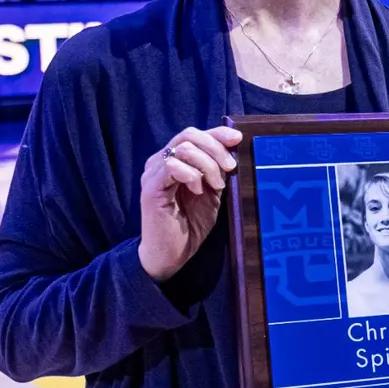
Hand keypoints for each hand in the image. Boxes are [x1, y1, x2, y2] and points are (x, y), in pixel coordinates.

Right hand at [137, 125, 242, 282]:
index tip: (237, 139)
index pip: (194, 135)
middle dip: (215, 148)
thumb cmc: (191, 225)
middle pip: (189, 135)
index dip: (217, 133)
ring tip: (215, 186)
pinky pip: (172, 166)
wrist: (171, 254)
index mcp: (175, 160)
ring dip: (207, 164)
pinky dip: (191, 175)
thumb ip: (217, 171)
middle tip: (230, 167)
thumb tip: (232, 150)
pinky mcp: (151, 187)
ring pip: (183, 149)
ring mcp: (153, 173)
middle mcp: (160, 161)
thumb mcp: (211, 193)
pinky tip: (198, 190)